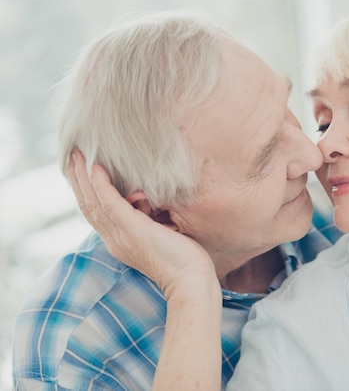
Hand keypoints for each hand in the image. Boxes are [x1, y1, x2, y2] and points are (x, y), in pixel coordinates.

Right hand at [67, 150, 218, 298]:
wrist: (190, 280)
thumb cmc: (183, 258)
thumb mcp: (160, 233)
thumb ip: (148, 218)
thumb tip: (144, 199)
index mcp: (119, 241)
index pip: (96, 214)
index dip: (86, 192)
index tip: (81, 171)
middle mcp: (114, 239)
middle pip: (88, 206)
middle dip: (78, 180)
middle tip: (71, 156)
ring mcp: (120, 236)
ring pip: (93, 202)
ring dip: (82, 177)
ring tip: (76, 155)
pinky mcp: (131, 230)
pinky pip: (109, 203)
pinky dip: (101, 184)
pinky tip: (96, 168)